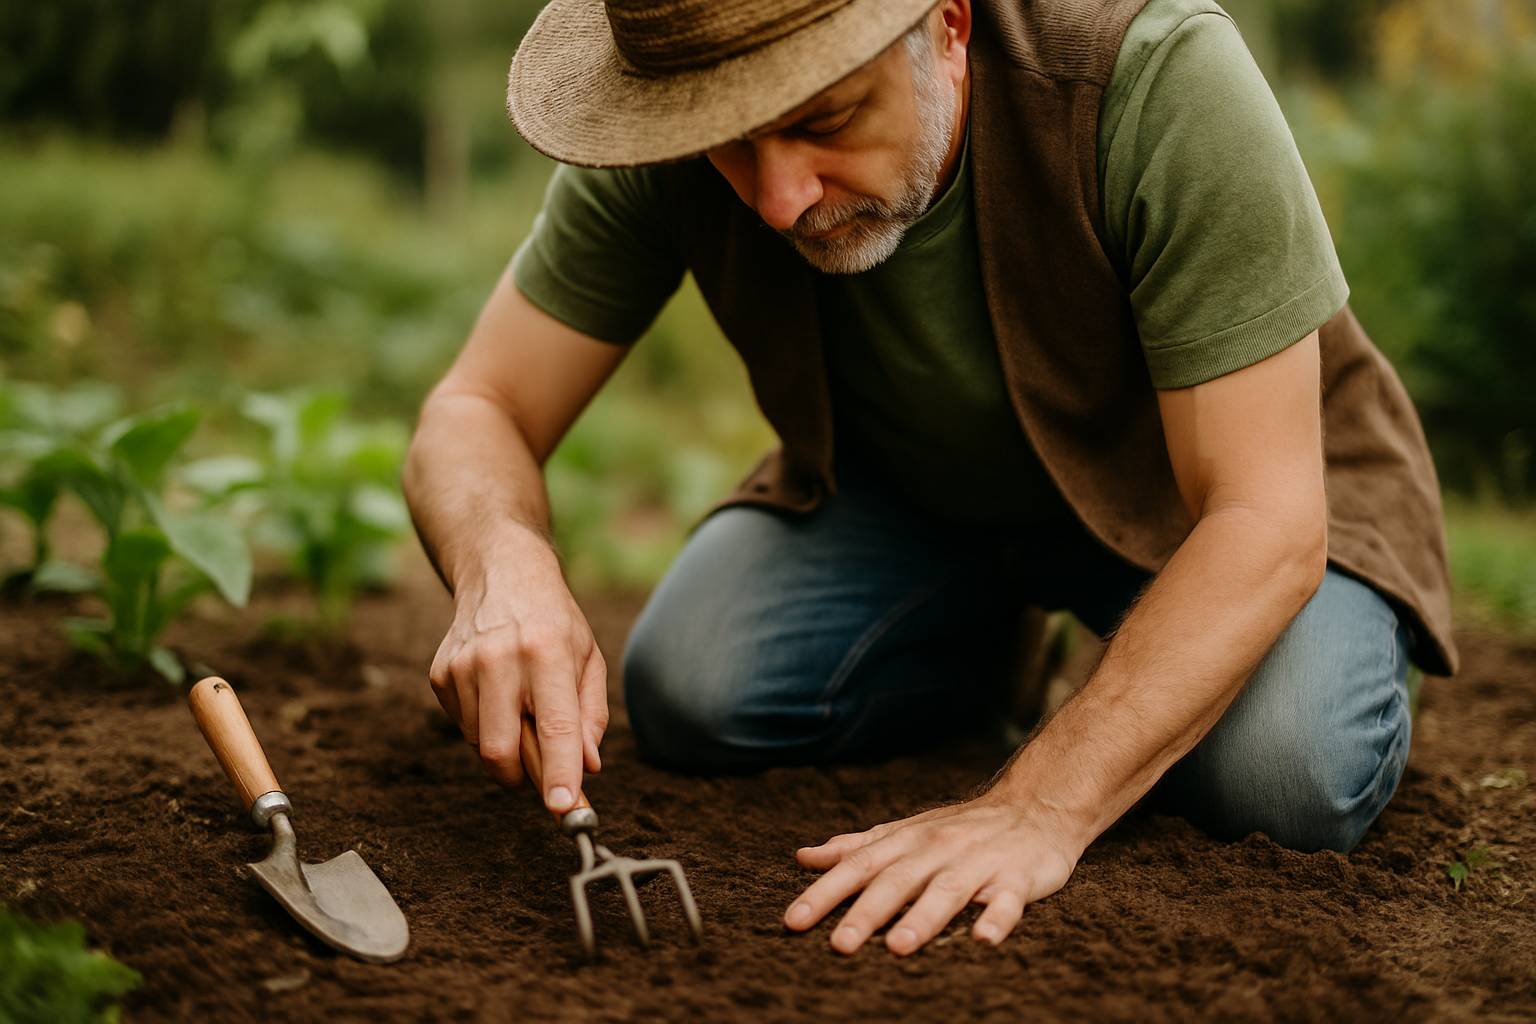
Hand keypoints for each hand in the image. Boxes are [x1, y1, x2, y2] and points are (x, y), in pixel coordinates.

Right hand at [427, 524, 606, 812]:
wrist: (500, 573)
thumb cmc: (554, 622)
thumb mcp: (588, 658)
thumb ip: (590, 716)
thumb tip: (586, 768)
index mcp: (547, 651)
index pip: (554, 726)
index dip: (558, 772)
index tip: (563, 807)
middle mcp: (500, 658)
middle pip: (501, 750)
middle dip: (523, 776)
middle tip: (543, 772)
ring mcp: (463, 666)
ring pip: (481, 745)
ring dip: (507, 747)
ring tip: (522, 707)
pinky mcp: (440, 674)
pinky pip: (463, 727)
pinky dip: (485, 726)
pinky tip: (497, 693)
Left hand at [783, 792, 1084, 955]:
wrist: (1035, 807)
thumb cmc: (961, 829)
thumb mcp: (906, 832)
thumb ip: (858, 847)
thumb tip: (805, 856)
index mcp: (907, 842)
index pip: (858, 867)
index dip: (824, 893)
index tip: (793, 920)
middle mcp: (938, 850)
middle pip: (897, 882)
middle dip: (867, 913)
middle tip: (839, 945)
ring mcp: (979, 863)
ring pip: (947, 891)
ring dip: (922, 918)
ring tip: (898, 947)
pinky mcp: (1018, 877)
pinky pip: (1008, 901)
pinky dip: (997, 919)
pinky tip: (983, 940)